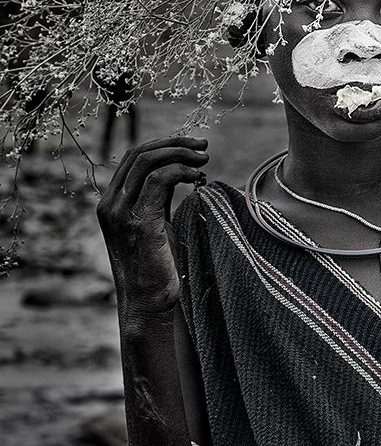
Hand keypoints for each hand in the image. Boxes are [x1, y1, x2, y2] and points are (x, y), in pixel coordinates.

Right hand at [97, 137, 208, 315]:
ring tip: (204, 160)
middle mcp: (110, 204)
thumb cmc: (157, 266)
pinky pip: (158, 181)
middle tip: (203, 146)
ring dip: (180, 154)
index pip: (134, 158)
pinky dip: (180, 171)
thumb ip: (158, 198)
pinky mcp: (139, 222)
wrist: (148, 302)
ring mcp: (120, 213)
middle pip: (140, 154)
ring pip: (147, 162)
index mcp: (112, 202)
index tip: (192, 146)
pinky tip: (198, 178)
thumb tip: (177, 172)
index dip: (164, 145)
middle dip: (175, 144)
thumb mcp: (155, 223)